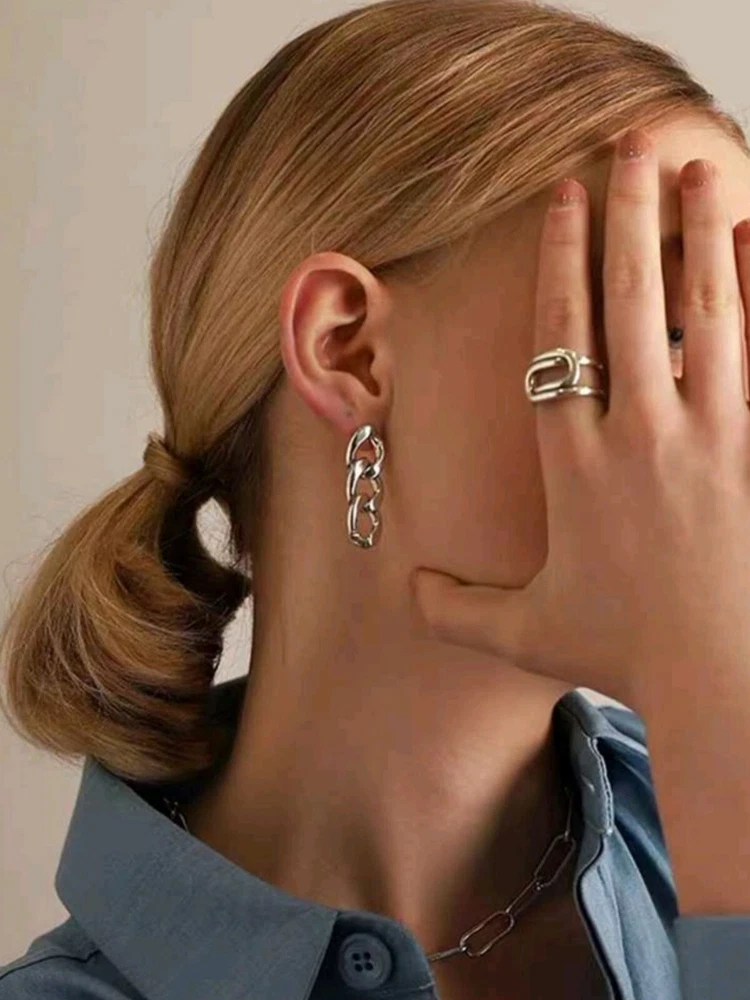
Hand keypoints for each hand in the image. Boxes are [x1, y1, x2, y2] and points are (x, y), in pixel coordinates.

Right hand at [411, 128, 749, 712]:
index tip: (565, 203)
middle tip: (629, 151)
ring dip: (697, 233)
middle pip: (627, 302)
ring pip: (701, 309)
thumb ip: (459, 610)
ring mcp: (713, 434)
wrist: (724, 677)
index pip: (561, 339)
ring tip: (696, 172)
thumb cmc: (627, 652)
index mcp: (578, 463)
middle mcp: (640, 432)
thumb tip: (408, 595)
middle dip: (625, 219)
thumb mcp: (529, 635)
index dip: (560, 262)